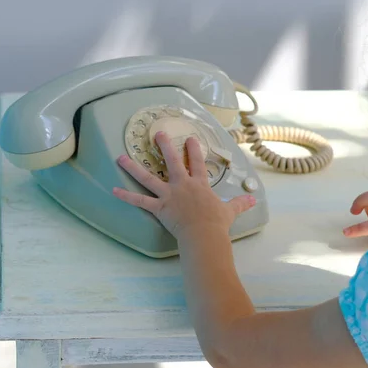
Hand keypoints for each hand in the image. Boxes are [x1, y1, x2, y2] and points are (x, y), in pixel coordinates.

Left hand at [112, 132, 255, 240]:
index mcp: (199, 185)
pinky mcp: (159, 207)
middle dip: (165, 146)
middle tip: (158, 134)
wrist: (204, 234)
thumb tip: (254, 199)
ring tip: (120, 157)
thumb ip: (240, 203)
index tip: (190, 138)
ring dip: (133, 167)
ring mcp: (169, 195)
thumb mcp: (231, 210)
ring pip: (148, 178)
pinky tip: (113, 189)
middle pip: (172, 162)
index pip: (197, 163)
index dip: (194, 150)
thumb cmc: (217, 223)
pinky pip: (140, 201)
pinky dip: (126, 196)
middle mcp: (182, 185)